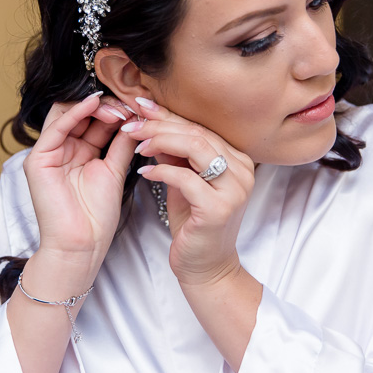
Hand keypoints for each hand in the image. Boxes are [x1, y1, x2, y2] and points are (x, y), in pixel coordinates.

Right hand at [22, 92, 137, 276]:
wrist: (81, 246)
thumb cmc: (97, 216)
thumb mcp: (115, 170)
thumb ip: (122, 143)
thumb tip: (136, 117)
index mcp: (80, 151)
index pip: (94, 118)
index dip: (115, 110)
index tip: (139, 109)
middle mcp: (62, 148)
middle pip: (80, 111)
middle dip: (107, 105)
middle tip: (130, 107)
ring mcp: (48, 153)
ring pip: (67, 112)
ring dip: (94, 107)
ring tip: (118, 110)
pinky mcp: (37, 159)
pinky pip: (56, 127)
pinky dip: (76, 112)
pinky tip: (94, 104)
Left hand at [122, 98, 254, 286]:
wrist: (206, 266)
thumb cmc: (194, 223)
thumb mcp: (184, 181)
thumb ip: (175, 153)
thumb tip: (151, 121)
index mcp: (237, 159)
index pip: (200, 127)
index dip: (168, 115)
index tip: (140, 106)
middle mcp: (242, 170)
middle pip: (197, 133)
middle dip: (159, 125)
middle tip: (130, 124)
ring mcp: (234, 189)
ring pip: (195, 148)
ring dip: (160, 141)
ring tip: (136, 143)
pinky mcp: (218, 209)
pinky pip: (186, 179)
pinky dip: (161, 172)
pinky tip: (144, 174)